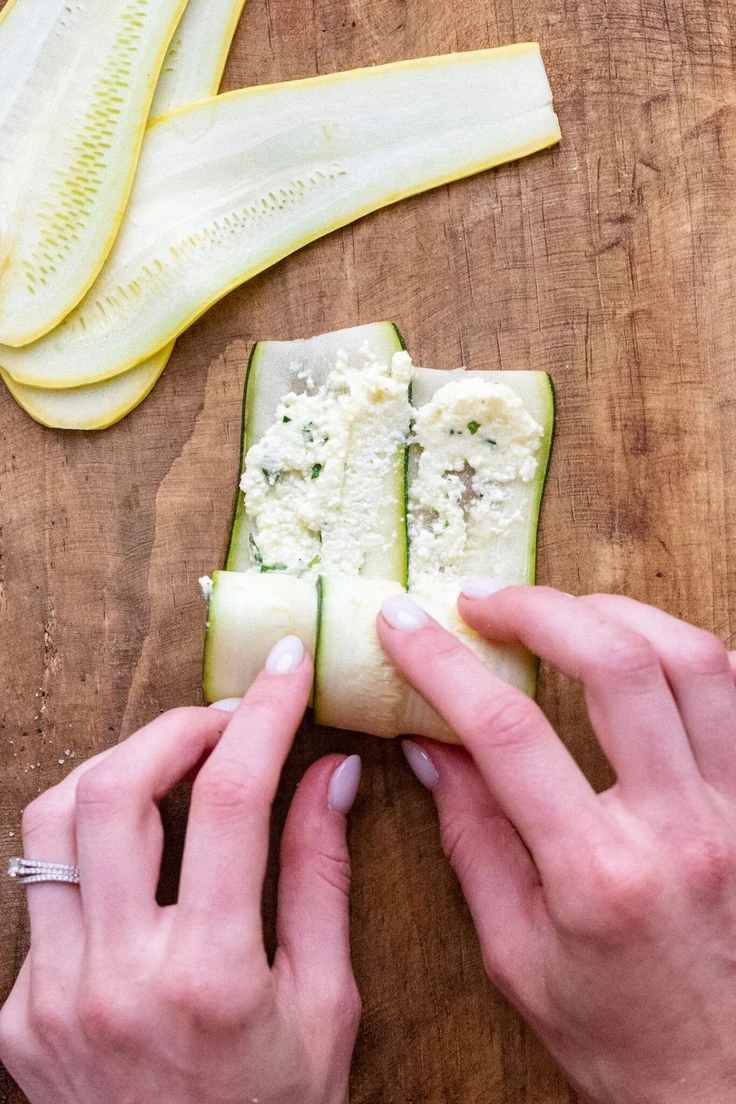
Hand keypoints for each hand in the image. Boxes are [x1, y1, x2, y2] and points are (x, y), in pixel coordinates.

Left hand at [0, 636, 361, 1103]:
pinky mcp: (16, 1015)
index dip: (263, 713)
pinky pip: (42, 891)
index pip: (229, 798)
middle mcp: (116, 979)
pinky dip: (92, 848)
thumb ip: (322, 876)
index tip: (286, 668)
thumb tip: (331, 772)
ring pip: (53, 823)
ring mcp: (52, 998)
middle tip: (221, 718)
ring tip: (170, 766)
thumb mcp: (326, 1003)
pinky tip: (136, 862)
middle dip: (174, 726)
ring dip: (117, 768)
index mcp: (211, 975)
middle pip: (115, 789)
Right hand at [379, 587, 735, 1103]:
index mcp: (598, 874)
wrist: (723, 1090)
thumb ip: (473, 838)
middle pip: (615, 664)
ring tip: (562, 611)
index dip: (444, 662)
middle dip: (537, 609)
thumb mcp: (516, 954)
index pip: (506, 730)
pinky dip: (682, 651)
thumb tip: (431, 745)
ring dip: (618, 613)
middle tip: (484, 600)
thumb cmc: (616, 1036)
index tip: (405, 622)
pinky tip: (637, 649)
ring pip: (694, 660)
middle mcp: (681, 829)